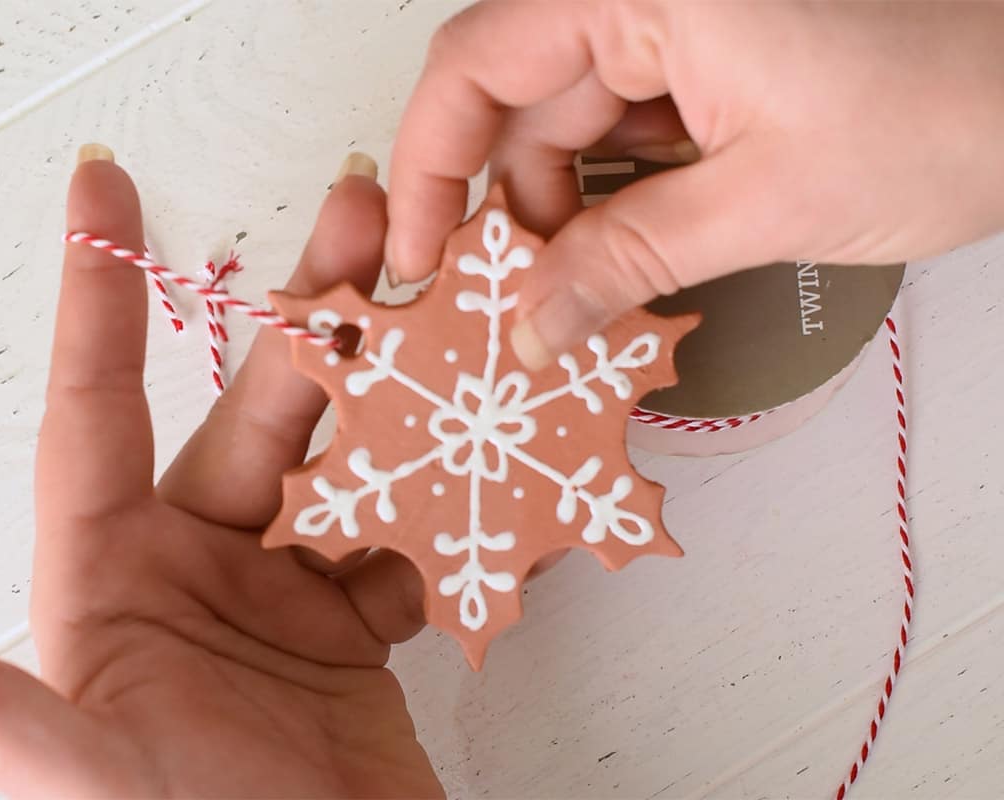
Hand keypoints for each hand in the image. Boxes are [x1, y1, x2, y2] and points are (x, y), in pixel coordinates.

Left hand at [0, 149, 442, 798]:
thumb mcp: (94, 781)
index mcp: (112, 581)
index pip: (96, 413)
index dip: (97, 298)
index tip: (102, 190)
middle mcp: (195, 568)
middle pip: (256, 414)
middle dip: (306, 323)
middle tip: (356, 226)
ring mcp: (282, 588)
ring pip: (337, 457)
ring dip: (383, 390)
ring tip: (427, 314)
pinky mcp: (356, 616)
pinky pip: (398, 527)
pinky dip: (434, 495)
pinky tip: (467, 463)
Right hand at [386, 1, 1003, 366]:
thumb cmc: (952, 100)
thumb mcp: (765, 201)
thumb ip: (627, 264)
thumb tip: (532, 329)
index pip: (476, 66)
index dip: (429, 169)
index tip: (419, 260)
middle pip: (517, 107)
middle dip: (503, 216)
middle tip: (496, 315)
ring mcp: (679, 32)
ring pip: (569, 132)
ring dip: (559, 224)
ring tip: (562, 311)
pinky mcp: (711, 68)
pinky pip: (626, 139)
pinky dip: (612, 208)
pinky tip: (613, 272)